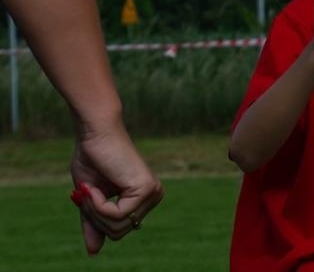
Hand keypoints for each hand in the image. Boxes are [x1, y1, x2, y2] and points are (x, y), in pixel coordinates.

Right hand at [70, 122, 163, 253]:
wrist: (96, 134)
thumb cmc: (93, 159)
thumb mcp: (91, 199)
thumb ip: (95, 223)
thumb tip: (94, 252)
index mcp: (143, 198)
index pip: (118, 230)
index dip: (96, 219)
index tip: (87, 196)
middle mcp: (153, 196)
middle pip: (118, 232)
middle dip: (95, 216)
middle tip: (87, 193)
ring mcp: (153, 193)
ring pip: (117, 227)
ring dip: (95, 210)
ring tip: (91, 188)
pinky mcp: (146, 189)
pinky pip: (117, 216)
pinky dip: (99, 205)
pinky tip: (96, 187)